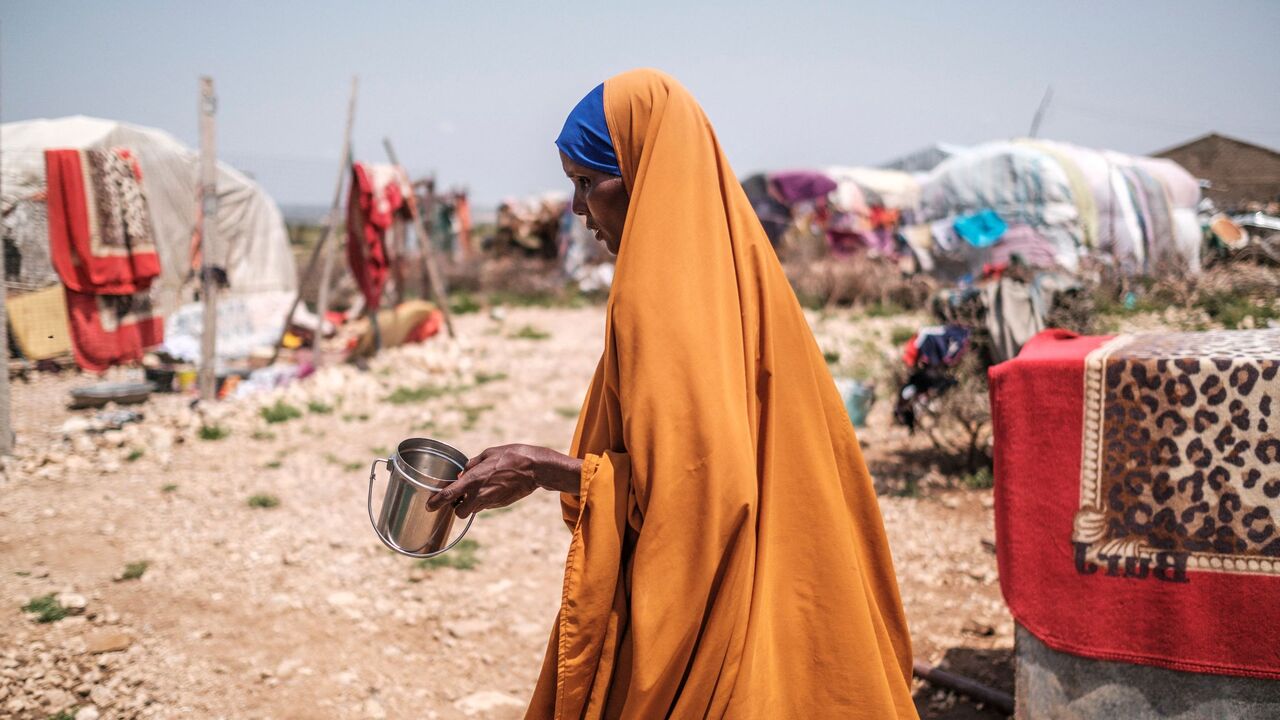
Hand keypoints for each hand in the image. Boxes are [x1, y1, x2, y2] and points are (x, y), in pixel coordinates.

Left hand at [426, 444, 582, 517]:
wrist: (535, 469)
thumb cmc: (512, 456)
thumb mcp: (488, 453)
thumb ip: (471, 464)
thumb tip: (463, 473)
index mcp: (473, 480)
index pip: (448, 496)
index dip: (435, 503)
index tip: (429, 506)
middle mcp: (480, 494)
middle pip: (459, 512)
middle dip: (457, 507)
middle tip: (459, 497)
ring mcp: (491, 502)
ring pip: (474, 510)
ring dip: (471, 504)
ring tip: (479, 489)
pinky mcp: (501, 504)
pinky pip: (487, 506)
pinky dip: (485, 500)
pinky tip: (493, 488)